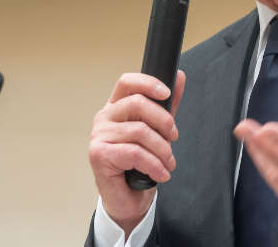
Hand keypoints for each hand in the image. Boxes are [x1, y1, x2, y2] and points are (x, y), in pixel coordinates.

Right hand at [89, 71, 185, 234]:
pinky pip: (135, 153)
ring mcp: (99, 135)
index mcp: (116, 107)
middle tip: (174, 137)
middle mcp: (104, 118)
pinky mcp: (99, 154)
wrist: (128, 199)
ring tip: (168, 163)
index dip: (148, 83)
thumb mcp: (157, 130)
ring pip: (140, 131)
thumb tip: (178, 77)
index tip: (167, 93)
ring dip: (162, 150)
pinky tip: (160, 173)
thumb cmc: (139, 164)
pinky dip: (154, 165)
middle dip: (164, 121)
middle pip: (137, 103)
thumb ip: (167, 105)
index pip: (127, 82)